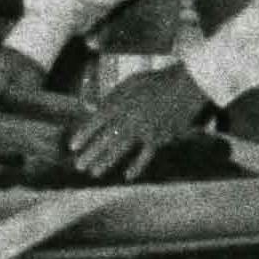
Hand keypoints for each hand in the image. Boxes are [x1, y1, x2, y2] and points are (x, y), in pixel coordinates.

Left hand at [68, 60, 213, 179]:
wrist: (185, 86)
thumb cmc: (155, 82)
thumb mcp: (130, 83)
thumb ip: (112, 98)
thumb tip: (95, 111)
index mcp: (121, 101)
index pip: (96, 121)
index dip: (84, 134)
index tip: (73, 146)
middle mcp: (129, 116)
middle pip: (105, 138)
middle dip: (90, 153)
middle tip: (79, 165)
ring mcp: (144, 129)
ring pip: (121, 148)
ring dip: (106, 162)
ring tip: (94, 172)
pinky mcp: (159, 138)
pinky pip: (145, 156)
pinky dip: (136, 167)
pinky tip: (127, 176)